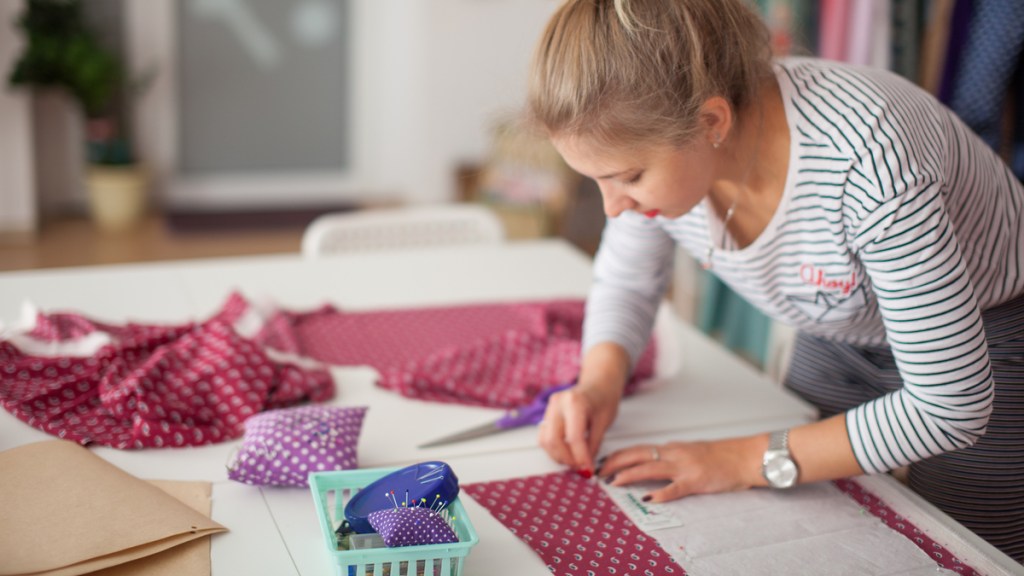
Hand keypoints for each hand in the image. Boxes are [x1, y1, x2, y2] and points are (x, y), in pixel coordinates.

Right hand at [537, 380, 621, 474]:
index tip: (588, 470)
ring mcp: (549, 408)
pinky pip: (543, 437)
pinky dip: (553, 449)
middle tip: (581, 468)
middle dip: (567, 459)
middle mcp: (558, 403)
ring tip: (574, 461)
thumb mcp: (604, 422)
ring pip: (545, 441)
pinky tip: (566, 453)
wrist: (597, 386)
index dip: (581, 457)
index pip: (574, 437)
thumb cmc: (603, 400)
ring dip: (558, 456)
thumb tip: (585, 466)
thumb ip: (593, 445)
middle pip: (554, 440)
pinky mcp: (546, 414)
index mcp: (575, 402)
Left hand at [597, 438, 762, 501]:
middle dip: (615, 462)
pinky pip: (676, 487)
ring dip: (629, 474)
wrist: (745, 456)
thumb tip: (652, 460)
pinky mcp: (697, 480)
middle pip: (638, 455)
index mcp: (672, 448)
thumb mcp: (691, 451)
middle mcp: (674, 454)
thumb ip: (671, 455)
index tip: (602, 462)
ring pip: (651, 467)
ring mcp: (685, 466)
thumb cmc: (720, 456)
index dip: (618, 455)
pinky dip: (661, 493)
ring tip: (613, 482)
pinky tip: (648, 499)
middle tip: (598, 472)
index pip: (638, 449)